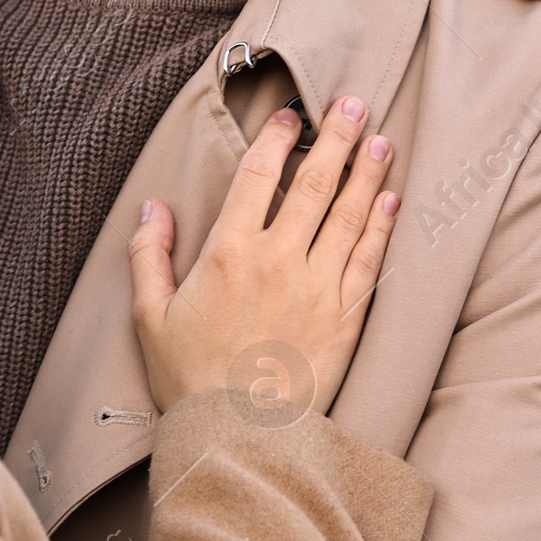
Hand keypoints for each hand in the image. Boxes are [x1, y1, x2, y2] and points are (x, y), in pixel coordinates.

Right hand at [129, 95, 397, 416]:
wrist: (238, 437)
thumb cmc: (189, 380)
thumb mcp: (149, 317)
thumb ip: (149, 256)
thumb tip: (153, 208)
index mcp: (228, 253)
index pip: (259, 176)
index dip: (277, 138)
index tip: (291, 116)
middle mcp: (278, 260)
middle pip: (314, 183)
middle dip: (337, 137)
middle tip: (354, 103)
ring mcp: (318, 288)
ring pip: (349, 214)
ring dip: (367, 171)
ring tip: (381, 138)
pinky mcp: (346, 318)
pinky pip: (369, 260)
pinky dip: (383, 225)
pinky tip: (392, 198)